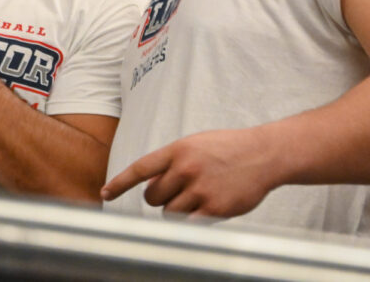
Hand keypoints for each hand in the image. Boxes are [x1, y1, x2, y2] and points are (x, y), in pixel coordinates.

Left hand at [101, 127, 277, 215]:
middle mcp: (185, 169)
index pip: (140, 169)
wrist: (264, 154)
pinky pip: (187, 225)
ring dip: (175, 211)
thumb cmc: (228, 149)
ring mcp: (200, 190)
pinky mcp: (214, 209)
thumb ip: (172, 162)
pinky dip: (190, 222)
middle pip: (152, 197)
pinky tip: (202, 211)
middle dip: (160, 199)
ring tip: (195, 199)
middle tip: (178, 192)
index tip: (105, 194)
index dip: (120, 183)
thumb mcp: (195, 145)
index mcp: (178, 150)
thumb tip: (149, 184)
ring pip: (168, 213)